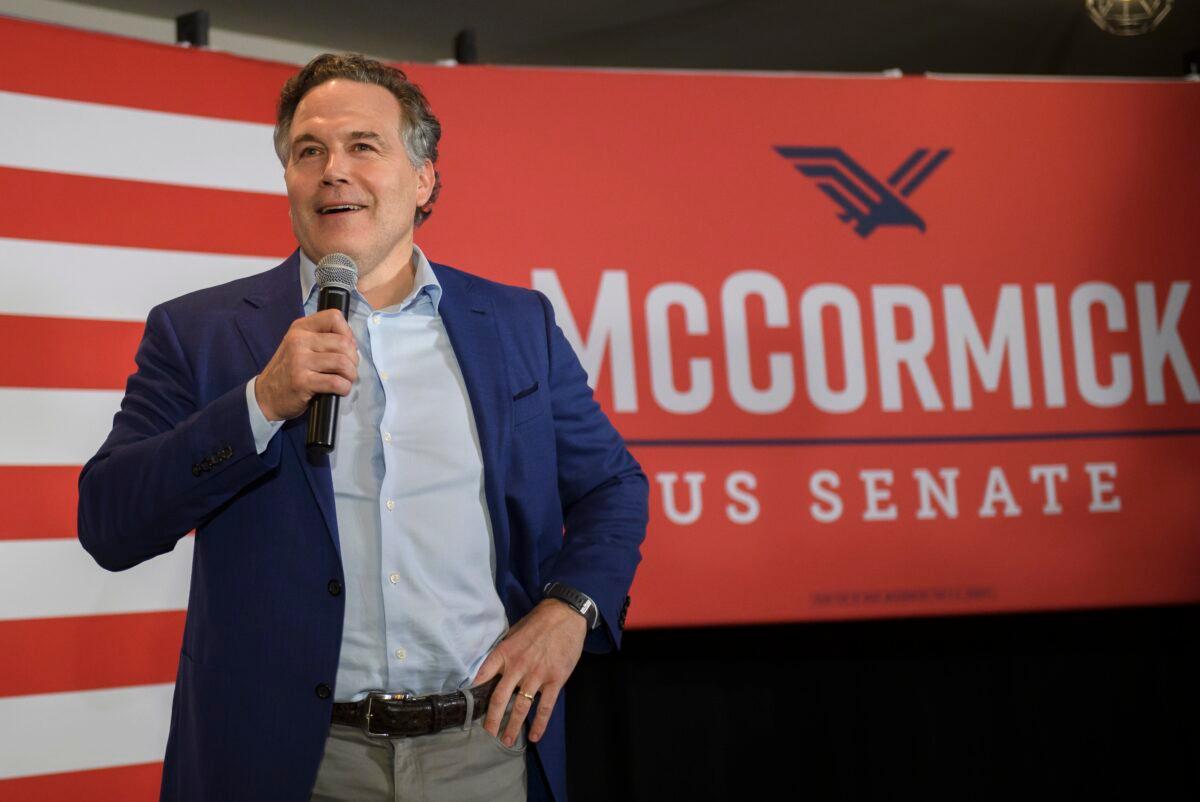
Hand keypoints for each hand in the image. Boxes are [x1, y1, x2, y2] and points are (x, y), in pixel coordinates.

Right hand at [253, 309, 358, 420]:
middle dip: (353, 359)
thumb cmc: (289, 370)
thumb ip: (322, 339)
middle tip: (348, 369)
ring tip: (345, 380)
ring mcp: (299, 360)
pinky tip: (340, 390)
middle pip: (344, 343)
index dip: (348, 333)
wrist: (266, 395)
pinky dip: (344, 388)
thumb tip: (352, 344)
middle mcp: (299, 340)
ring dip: (351, 375)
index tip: (345, 348)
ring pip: (342, 362)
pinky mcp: (302, 381)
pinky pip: (335, 382)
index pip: (334, 317)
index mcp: (300, 328)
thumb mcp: (300, 346)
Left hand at [473, 599, 587, 745]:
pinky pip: (545, 706)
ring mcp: (537, 675)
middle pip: (500, 698)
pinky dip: (539, 723)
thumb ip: (504, 651)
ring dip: (513, 726)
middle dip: (492, 719)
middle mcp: (518, 666)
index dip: (474, 690)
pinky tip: (535, 735)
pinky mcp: (554, 680)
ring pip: (521, 706)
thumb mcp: (514, 632)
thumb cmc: (538, 622)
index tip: (468, 705)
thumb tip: (493, 667)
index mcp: (505, 652)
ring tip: (507, 741)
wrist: (566, 615)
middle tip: (487, 734)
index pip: (484, 674)